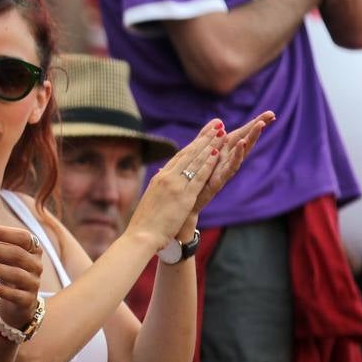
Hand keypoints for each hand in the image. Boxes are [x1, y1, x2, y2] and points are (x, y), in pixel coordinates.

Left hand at [0, 223, 42, 328]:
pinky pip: (13, 295)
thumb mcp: (5, 255)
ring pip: (15, 274)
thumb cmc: (10, 269)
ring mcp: (34, 283)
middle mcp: (37, 265)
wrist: (20, 300)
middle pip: (16, 254)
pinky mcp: (27, 301)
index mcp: (34, 249)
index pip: (22, 237)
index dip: (3, 232)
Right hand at [126, 119, 224, 249]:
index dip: (193, 145)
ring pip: (195, 161)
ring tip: (221, 134)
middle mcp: (166, 177)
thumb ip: (160, 187)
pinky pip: (198, 177)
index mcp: (159, 178)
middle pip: (189, 154)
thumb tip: (162, 177)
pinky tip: (217, 154)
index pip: (179, 157)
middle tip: (216, 126)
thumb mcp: (152, 199)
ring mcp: (175, 186)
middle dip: (204, 138)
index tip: (203, 134)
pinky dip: (208, 164)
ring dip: (209, 146)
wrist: (141, 235)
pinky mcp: (184, 196)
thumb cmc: (145, 223)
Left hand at [187, 111, 274, 217]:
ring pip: (241, 152)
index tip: (271, 114)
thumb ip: (207, 137)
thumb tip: (219, 121)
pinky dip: (236, 155)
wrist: (185, 202)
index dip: (254, 124)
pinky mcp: (220, 180)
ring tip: (259, 125)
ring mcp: (225, 170)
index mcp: (222, 152)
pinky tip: (241, 144)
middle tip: (271, 116)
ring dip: (250, 139)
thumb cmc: (195, 178)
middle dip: (257, 129)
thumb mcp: (201, 153)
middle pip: (245, 141)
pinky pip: (230, 166)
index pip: (241, 134)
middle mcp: (227, 160)